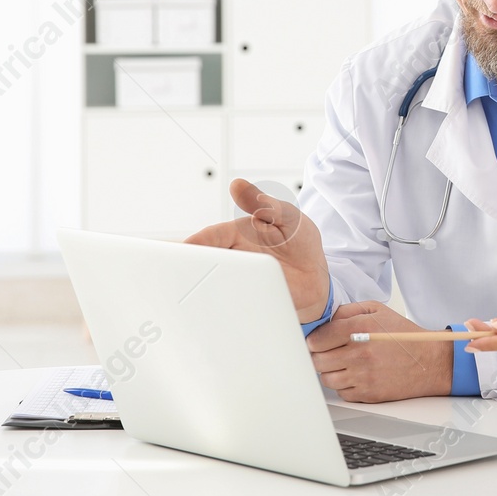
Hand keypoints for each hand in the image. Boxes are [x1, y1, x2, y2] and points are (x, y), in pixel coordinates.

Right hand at [185, 179, 329, 322]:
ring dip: (203, 288)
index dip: (196, 243)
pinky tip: (217, 311)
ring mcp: (240, 280)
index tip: (183, 248)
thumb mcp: (288, 217)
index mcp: (238, 233)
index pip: (211, 237)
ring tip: (191, 293)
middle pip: (205, 262)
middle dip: (190, 266)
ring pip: (213, 284)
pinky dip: (222, 307)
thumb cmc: (300, 242)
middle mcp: (234, 257)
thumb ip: (264, 203)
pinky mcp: (247, 300)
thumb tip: (237, 184)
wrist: (317, 278)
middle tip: (178, 272)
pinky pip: (230, 304)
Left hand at [306, 302, 452, 401]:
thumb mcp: (378, 311)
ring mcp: (363, 376)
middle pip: (318, 360)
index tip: (317, 341)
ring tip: (342, 364)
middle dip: (319, 355)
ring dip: (330, 371)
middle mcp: (360, 353)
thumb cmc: (404, 336)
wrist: (429, 362)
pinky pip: (341, 393)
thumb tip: (324, 320)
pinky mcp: (368, 394)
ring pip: (326, 378)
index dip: (314, 340)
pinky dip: (344, 385)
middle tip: (327, 352)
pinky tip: (355, 375)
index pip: (318, 338)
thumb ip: (348, 311)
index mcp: (360, 328)